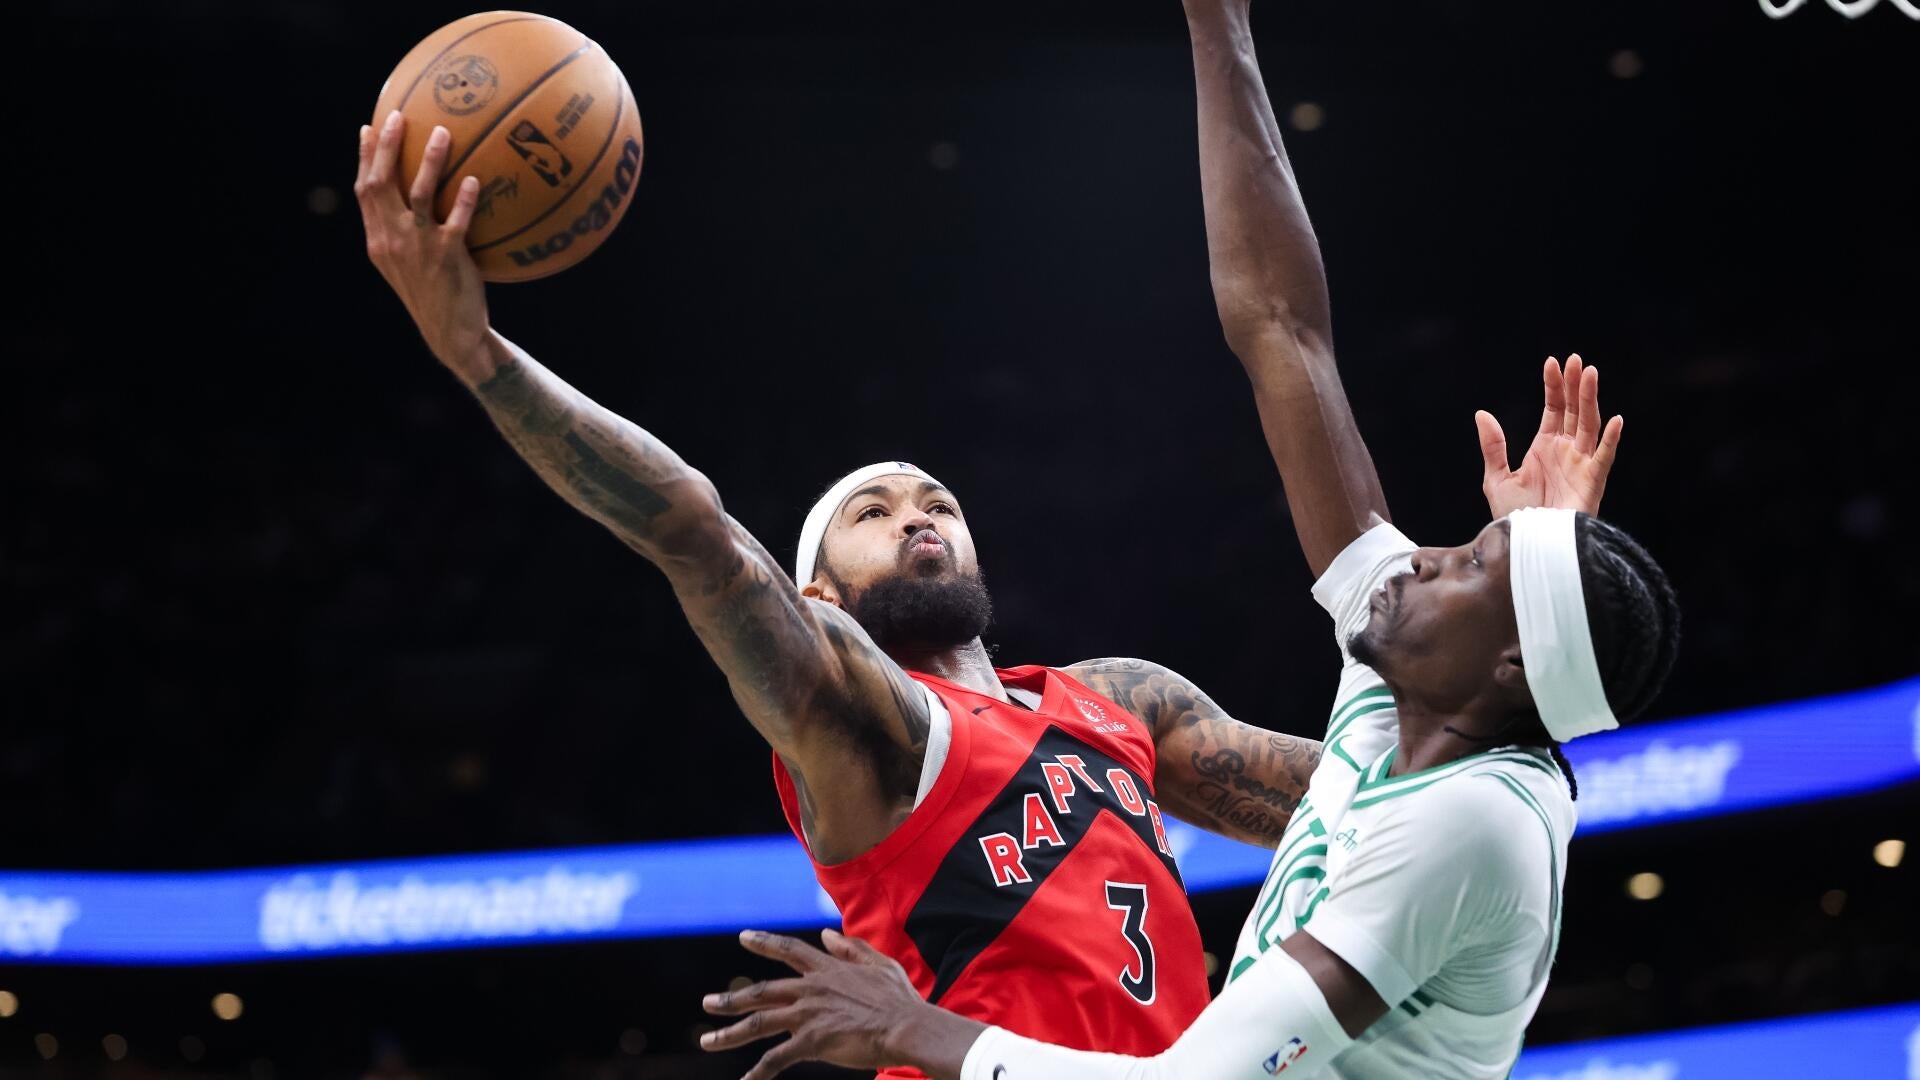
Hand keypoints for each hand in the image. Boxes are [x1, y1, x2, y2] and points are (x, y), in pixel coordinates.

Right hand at [355, 110, 490, 379]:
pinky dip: (465, 199)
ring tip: (444, 133)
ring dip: (430, 162)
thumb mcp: (407, 264)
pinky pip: (456, 221)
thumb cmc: (434, 293)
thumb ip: (404, 231)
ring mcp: (418, 248)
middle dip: (387, 147)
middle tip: (399, 116)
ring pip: (419, 195)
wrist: (451, 335)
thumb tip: (416, 195)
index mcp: (378, 240)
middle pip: (381, 184)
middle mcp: (392, 240)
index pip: (365, 191)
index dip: (365, 158)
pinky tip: (475, 179)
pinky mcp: (447, 257)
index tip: (369, 127)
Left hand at [701, 929, 978, 1079]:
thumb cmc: (899, 999)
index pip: (788, 950)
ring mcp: (808, 1015)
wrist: (906, 1028)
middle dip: (731, 998)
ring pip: (759, 1022)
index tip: (744, 936)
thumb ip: (850, 948)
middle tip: (707, 1003)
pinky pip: (776, 1058)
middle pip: (761, 991)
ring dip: (729, 1033)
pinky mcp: (812, 1041)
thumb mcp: (878, 963)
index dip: (764, 942)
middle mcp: (811, 989)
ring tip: (707, 1040)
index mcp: (826, 969)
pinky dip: (759, 1071)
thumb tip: (827, 934)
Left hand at [1476, 354, 1622, 518]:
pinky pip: (1604, 458)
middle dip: (1574, 385)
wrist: (1528, 545)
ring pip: (1590, 425)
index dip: (1554, 387)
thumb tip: (1482, 413)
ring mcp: (1581, 465)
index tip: (1552, 363)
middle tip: (1575, 360)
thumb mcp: (1498, 478)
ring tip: (1589, 374)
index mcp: (1545, 448)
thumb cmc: (1515, 517)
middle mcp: (1566, 452)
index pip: (1554, 409)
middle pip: (1575, 411)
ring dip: (1591, 400)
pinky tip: (1615, 419)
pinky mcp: (1592, 482)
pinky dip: (1611, 440)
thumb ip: (1493, 447)